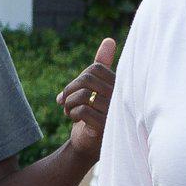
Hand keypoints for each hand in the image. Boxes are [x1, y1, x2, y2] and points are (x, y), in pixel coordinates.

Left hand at [59, 37, 115, 158]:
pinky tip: (74, 119)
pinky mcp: (105, 127)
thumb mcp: (97, 88)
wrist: (90, 145)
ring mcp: (114, 113)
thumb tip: (109, 40)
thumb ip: (103, 65)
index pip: (96, 68)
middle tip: (64, 101)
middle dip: (69, 90)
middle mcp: (120, 98)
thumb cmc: (95, 114)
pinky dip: (72, 114)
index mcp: (120, 86)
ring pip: (83, 95)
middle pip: (87, 80)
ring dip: (68, 103)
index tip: (70, 91)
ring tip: (68, 111)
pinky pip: (82, 110)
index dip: (79, 78)